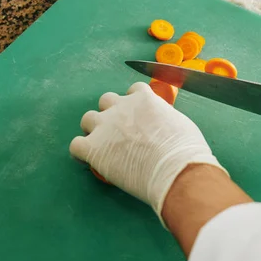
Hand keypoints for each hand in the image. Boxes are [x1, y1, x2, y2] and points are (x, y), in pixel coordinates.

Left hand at [69, 82, 226, 219]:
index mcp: (144, 98)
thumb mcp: (180, 122)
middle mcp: (121, 107)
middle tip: (120, 132)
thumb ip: (164, 118)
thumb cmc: (185, 150)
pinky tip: (88, 160)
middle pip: (107, 101)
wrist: (175, 170)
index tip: (138, 116)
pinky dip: (80, 152)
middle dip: (112, 113)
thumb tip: (163, 126)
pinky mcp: (93, 148)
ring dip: (94, 130)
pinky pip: (75, 145)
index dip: (135, 104)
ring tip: (102, 146)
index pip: (134, 90)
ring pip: (88, 119)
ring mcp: (105, 126)